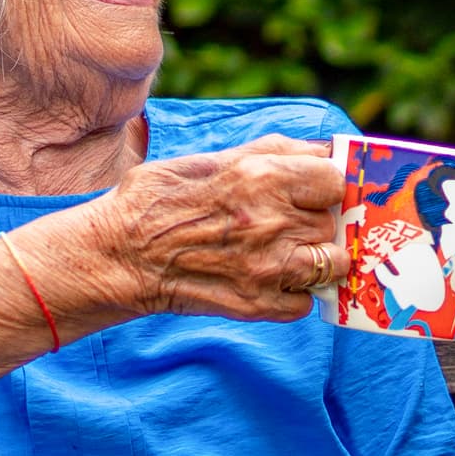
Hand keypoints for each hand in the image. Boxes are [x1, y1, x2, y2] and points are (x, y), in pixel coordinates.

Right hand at [74, 135, 345, 321]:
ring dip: (318, 259)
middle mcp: (273, 223)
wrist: (118, 256)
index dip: (328, 185)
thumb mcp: (213, 159)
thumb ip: (274, 152)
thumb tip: (322, 150)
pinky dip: (294, 293)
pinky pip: (306, 302)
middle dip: (318, 221)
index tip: (316, 190)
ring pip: (333, 265)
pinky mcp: (260, 305)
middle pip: (333, 222)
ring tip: (290, 252)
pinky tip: (269, 279)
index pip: (336, 180)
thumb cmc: (159, 199)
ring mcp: (269, 269)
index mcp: (263, 177)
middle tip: (291, 222)